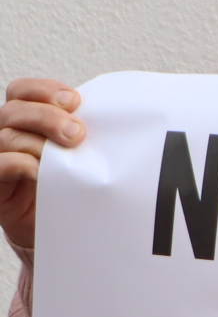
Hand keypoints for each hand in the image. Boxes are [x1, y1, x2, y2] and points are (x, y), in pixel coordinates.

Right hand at [0, 78, 85, 252]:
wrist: (59, 226)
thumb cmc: (68, 184)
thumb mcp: (76, 152)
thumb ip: (78, 131)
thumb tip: (109, 116)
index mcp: (25, 120)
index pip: (21, 91)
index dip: (44, 90)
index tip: (74, 101)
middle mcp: (7, 133)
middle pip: (15, 110)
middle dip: (48, 117)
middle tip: (76, 133)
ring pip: (9, 136)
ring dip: (41, 144)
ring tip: (66, 156)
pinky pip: (1, 164)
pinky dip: (22, 164)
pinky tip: (42, 172)